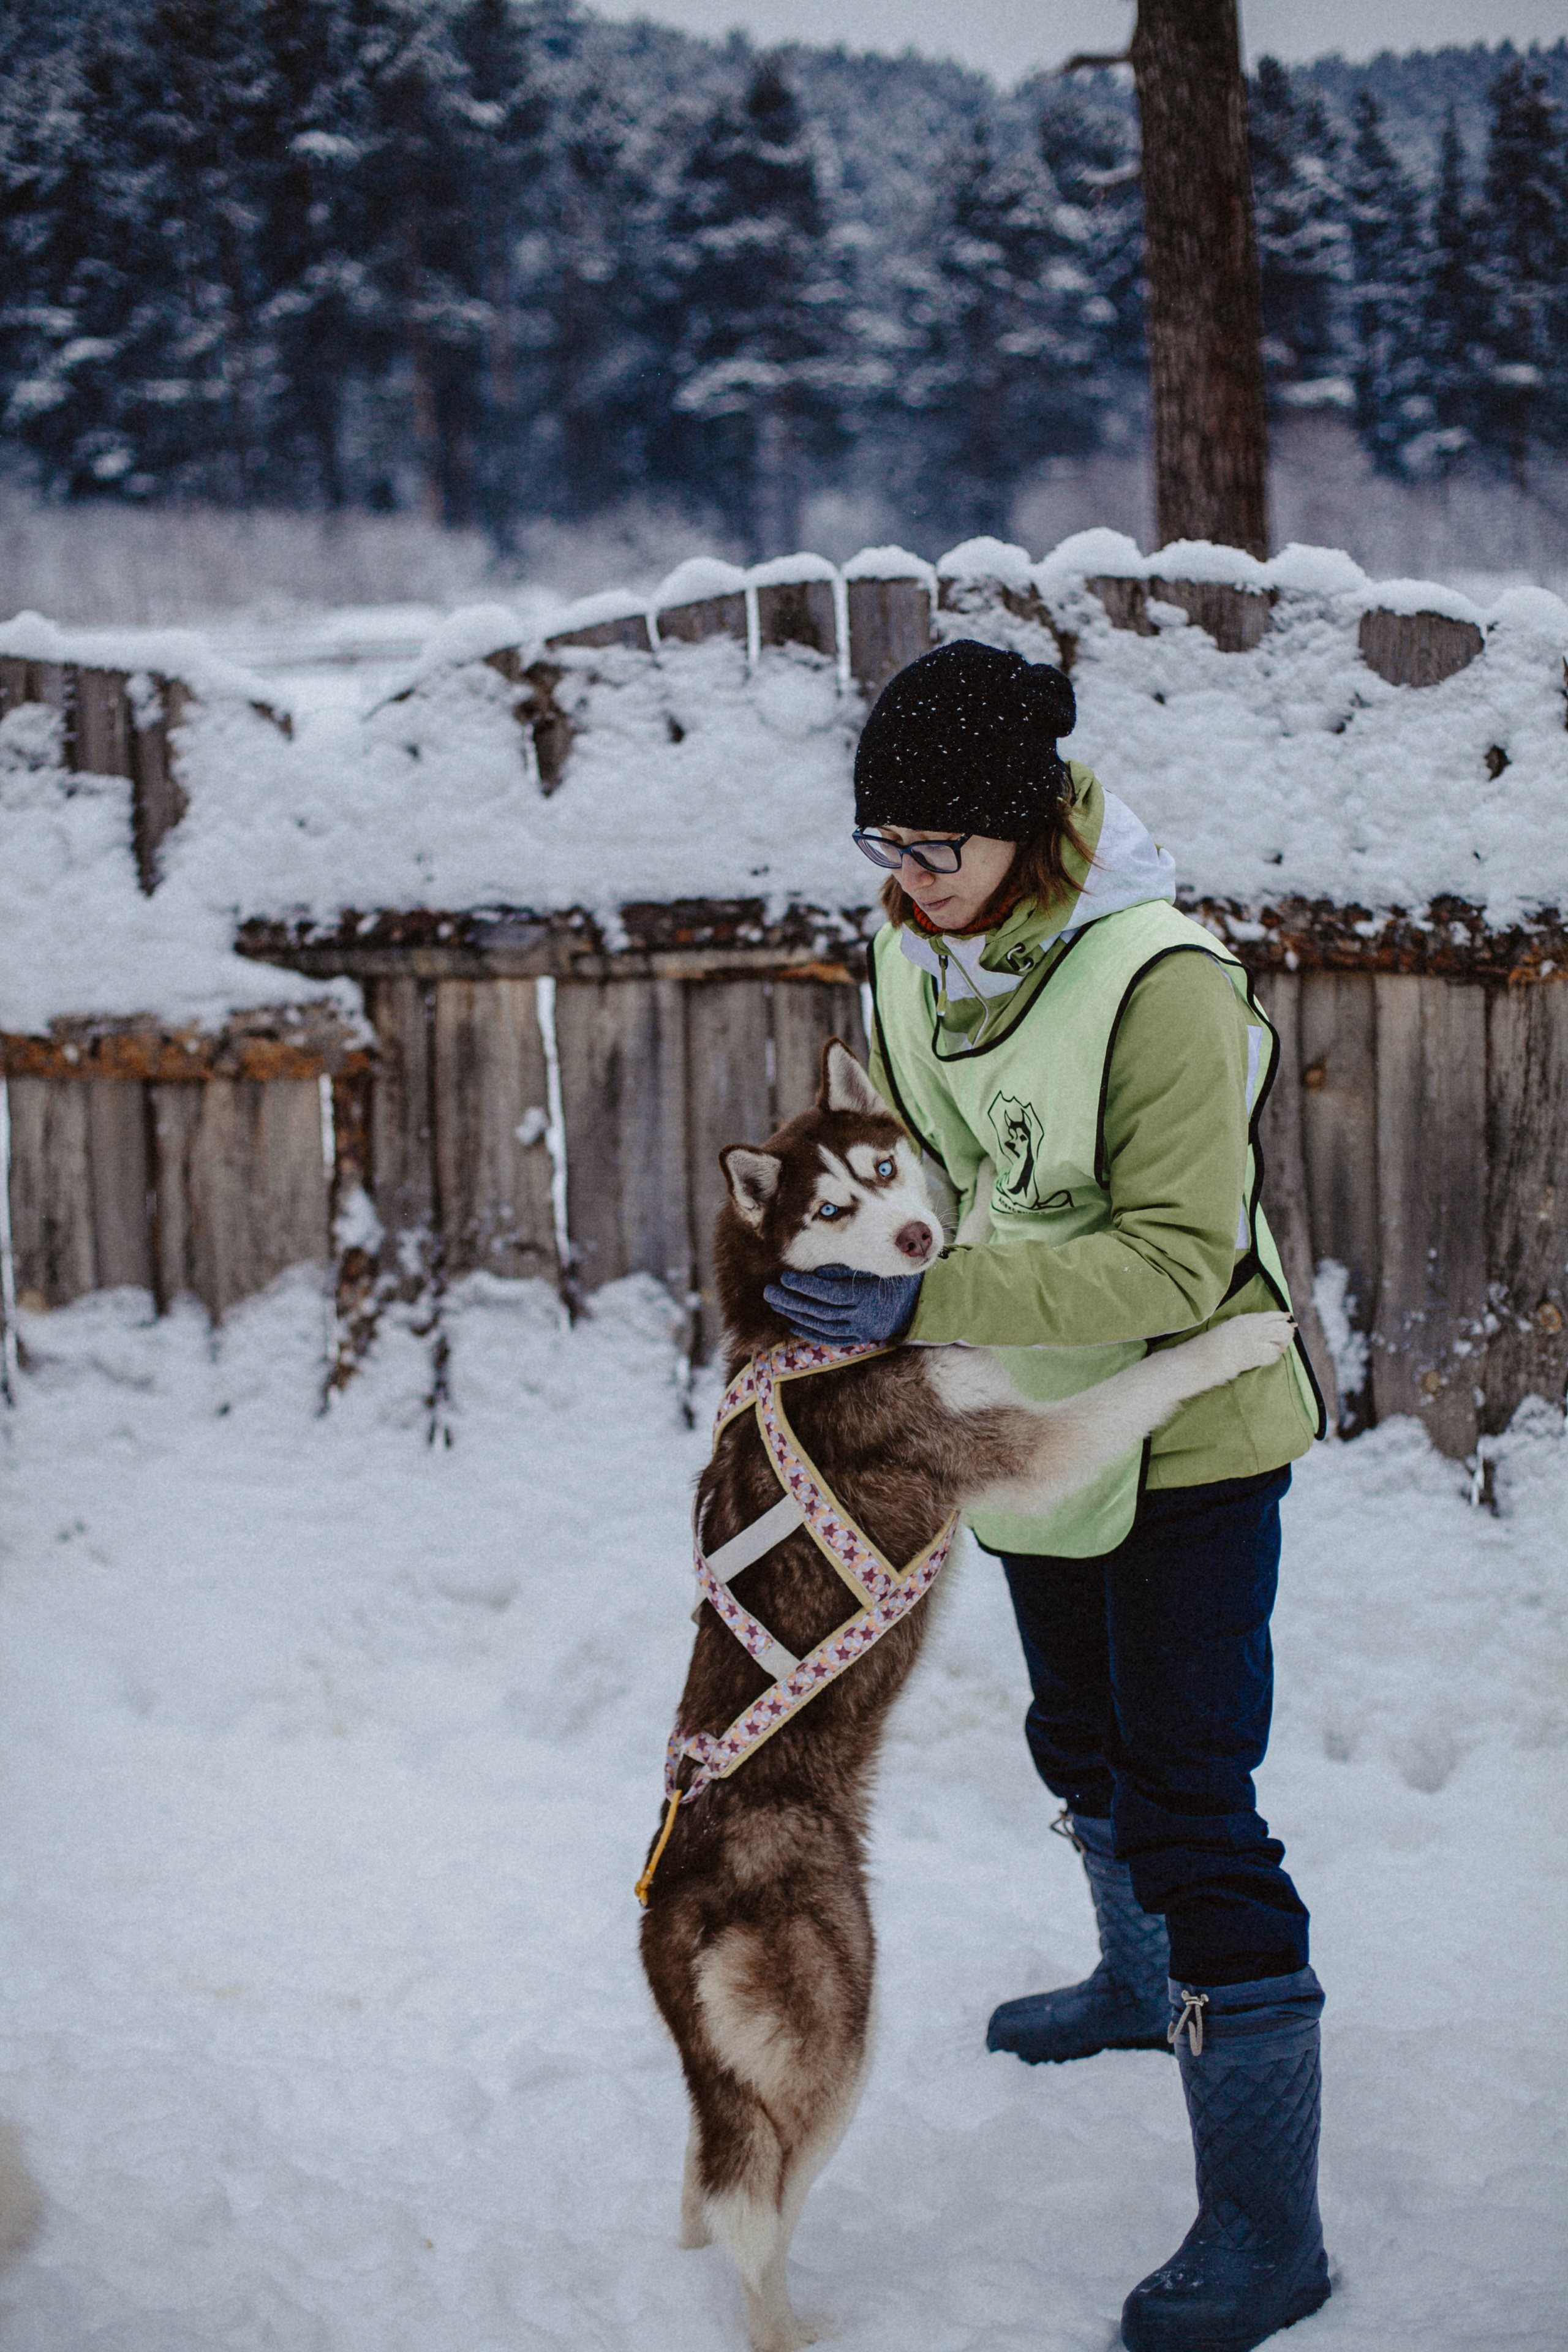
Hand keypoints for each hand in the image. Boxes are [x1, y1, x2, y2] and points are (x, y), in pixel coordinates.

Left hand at [763, 1264, 923, 1345]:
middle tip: (769, 1291)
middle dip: (791, 1300)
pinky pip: (831, 1339)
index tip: (784, 1277)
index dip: (804, 1286)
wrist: (920, 1303)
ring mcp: (860, 1330)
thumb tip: (818, 1272)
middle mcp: (861, 1317)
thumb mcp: (875, 1268)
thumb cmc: (895, 1279)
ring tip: (777, 1303)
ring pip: (822, 1326)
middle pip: (819, 1310)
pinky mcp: (860, 1337)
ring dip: (796, 1315)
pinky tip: (795, 1324)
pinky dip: (811, 1333)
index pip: (827, 1293)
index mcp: (865, 1296)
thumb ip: (846, 1271)